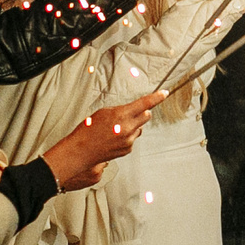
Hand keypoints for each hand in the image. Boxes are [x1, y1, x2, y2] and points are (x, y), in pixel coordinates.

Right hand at [43, 92, 164, 191]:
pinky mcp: (128, 149)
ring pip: (139, 128)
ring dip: (133, 126)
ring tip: (115, 129)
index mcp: (121, 115)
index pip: (144, 104)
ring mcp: (129, 140)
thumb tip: (132, 110)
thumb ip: (121, 110)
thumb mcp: (103, 112)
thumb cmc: (88, 130)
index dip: (156, 98)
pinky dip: (127, 137)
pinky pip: (132, 139)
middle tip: (130, 114)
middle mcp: (128, 128)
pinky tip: (114, 138)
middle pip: (147, 115)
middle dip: (142, 112)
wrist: (81, 151)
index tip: (164, 93)